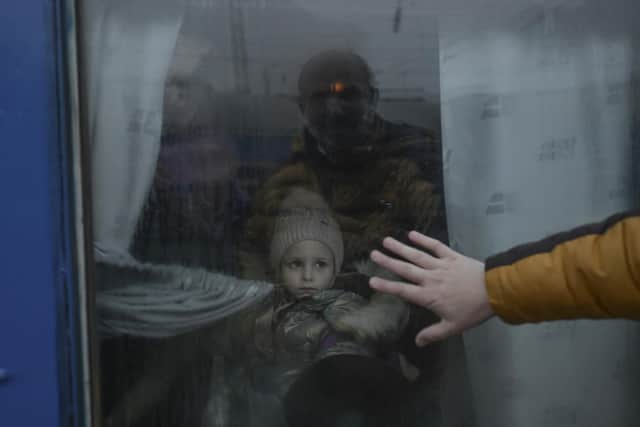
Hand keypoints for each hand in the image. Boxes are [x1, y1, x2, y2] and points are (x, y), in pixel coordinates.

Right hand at [368, 231, 493, 346]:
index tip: (371, 281)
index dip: (386, 286)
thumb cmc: (473, 310)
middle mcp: (430, 278)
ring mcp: (441, 265)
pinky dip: (424, 239)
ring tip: (386, 240)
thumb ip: (434, 333)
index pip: (403, 291)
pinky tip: (412, 234)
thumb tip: (417, 342)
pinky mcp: (452, 256)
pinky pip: (435, 246)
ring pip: (417, 255)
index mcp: (429, 296)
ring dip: (400, 248)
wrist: (495, 290)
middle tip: (373, 254)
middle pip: (405, 269)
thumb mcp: (453, 327)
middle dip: (388, 262)